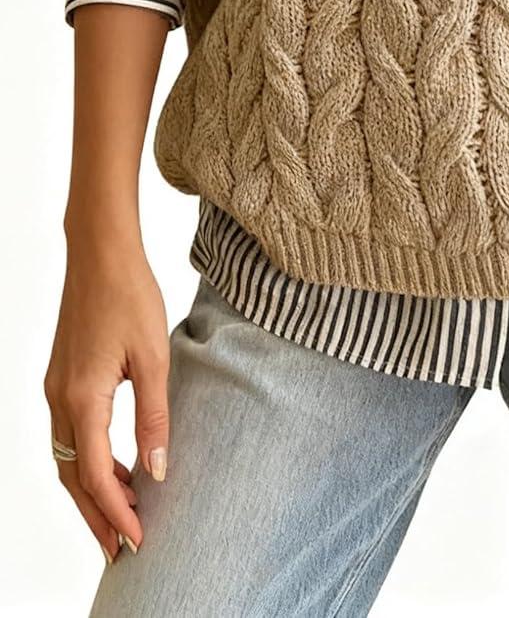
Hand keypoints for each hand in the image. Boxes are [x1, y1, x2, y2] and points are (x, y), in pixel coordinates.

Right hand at [44, 245, 169, 562]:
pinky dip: (89, 462)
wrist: (101, 251)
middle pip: (74, 478)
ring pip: (68, 459)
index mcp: (83, 398)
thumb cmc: (130, 294)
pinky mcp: (62, 378)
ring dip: (92, 493)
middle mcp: (60, 399)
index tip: (140, 539)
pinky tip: (118, 468)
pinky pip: (71, 436)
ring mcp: (56, 389)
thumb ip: (154, 416)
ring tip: (123, 519)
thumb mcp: (154, 356)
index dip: (118, 512)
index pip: (97, 475)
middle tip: (121, 552)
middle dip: (96, 518)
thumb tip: (157, 471)